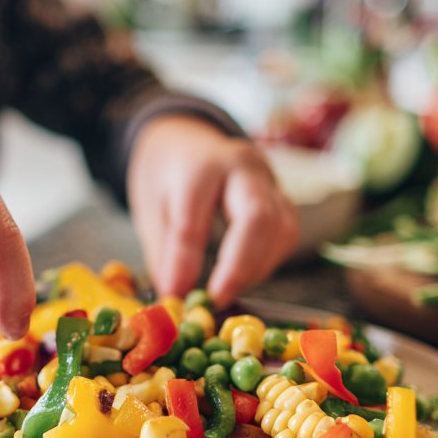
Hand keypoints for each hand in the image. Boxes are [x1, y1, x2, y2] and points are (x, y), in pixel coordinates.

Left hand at [126, 115, 299, 305]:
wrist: (186, 139)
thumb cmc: (166, 176)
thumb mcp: (150, 208)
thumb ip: (165, 252)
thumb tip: (175, 296)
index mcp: (199, 166)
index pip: (195, 217)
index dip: (186, 261)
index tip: (176, 293)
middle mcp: (242, 166)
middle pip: (257, 217)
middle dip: (239, 266)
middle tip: (217, 299)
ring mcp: (269, 179)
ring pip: (281, 228)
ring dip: (256, 267)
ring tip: (225, 289)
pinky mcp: (283, 197)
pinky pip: (287, 233)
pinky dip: (268, 260)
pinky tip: (242, 273)